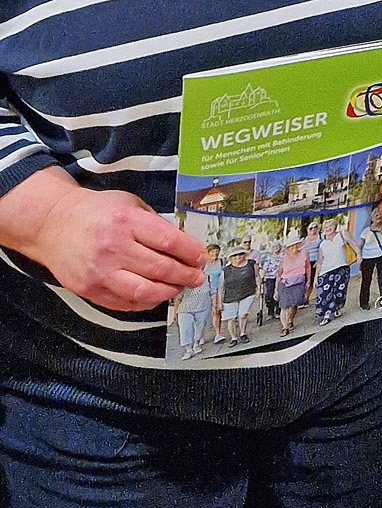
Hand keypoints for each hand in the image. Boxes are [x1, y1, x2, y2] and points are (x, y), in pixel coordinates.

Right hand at [0, 167, 205, 311]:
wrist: (53, 225)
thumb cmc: (96, 211)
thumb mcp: (128, 203)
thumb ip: (153, 223)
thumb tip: (182, 245)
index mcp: (126, 222)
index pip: (168, 241)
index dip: (190, 252)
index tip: (202, 258)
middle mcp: (113, 248)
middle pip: (160, 268)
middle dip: (185, 275)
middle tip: (197, 277)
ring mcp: (100, 272)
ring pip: (144, 291)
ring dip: (168, 292)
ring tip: (179, 287)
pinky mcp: (89, 290)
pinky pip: (124, 304)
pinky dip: (145, 302)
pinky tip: (156, 295)